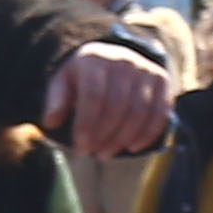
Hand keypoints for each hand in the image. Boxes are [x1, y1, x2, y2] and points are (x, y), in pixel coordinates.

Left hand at [52, 47, 172, 158]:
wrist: (111, 59)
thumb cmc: (81, 79)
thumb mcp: (62, 84)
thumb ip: (56, 101)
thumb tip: (50, 122)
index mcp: (94, 59)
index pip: (94, 95)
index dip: (87, 124)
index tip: (80, 147)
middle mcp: (123, 60)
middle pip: (118, 105)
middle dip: (104, 135)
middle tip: (92, 153)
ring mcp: (146, 70)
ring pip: (140, 111)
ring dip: (123, 138)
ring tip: (106, 153)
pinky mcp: (162, 81)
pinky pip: (160, 112)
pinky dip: (148, 134)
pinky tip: (132, 148)